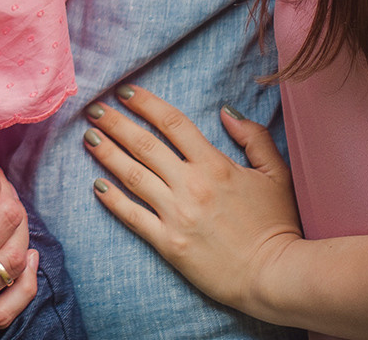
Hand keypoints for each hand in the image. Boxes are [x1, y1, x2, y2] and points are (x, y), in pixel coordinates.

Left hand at [82, 88, 299, 315]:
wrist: (276, 276)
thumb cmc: (279, 226)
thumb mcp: (276, 175)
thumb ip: (254, 138)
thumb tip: (227, 111)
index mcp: (215, 165)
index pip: (173, 123)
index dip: (145, 103)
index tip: (124, 92)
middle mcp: (191, 184)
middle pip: (144, 144)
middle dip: (115, 123)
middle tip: (93, 109)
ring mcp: (177, 214)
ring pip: (132, 175)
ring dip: (106, 153)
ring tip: (89, 138)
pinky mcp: (168, 243)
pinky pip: (133, 216)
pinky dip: (112, 200)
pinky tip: (97, 185)